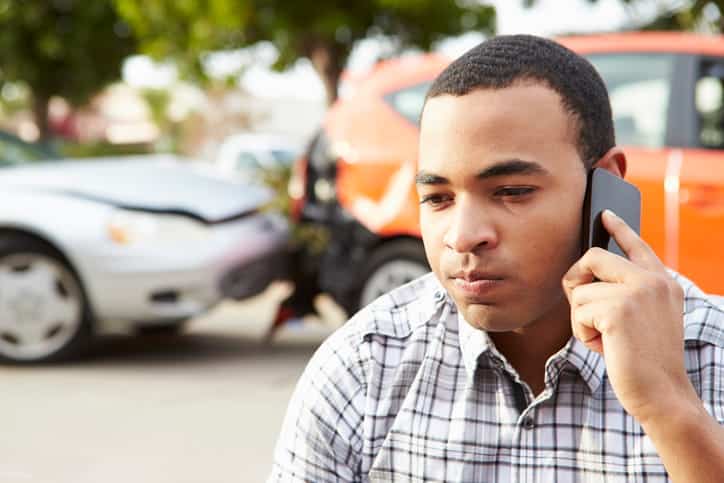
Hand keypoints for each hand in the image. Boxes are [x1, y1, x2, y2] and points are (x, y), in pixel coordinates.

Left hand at [562, 210, 696, 422]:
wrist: (662, 393)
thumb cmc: (645, 361)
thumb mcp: (642, 318)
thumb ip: (624, 293)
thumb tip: (584, 277)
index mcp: (662, 282)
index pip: (637, 245)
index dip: (618, 228)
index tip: (603, 214)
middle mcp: (652, 281)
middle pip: (592, 257)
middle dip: (576, 282)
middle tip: (583, 309)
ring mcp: (637, 292)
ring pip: (580, 291)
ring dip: (583, 320)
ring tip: (607, 340)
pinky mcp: (618, 310)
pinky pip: (578, 311)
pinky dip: (582, 333)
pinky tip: (604, 347)